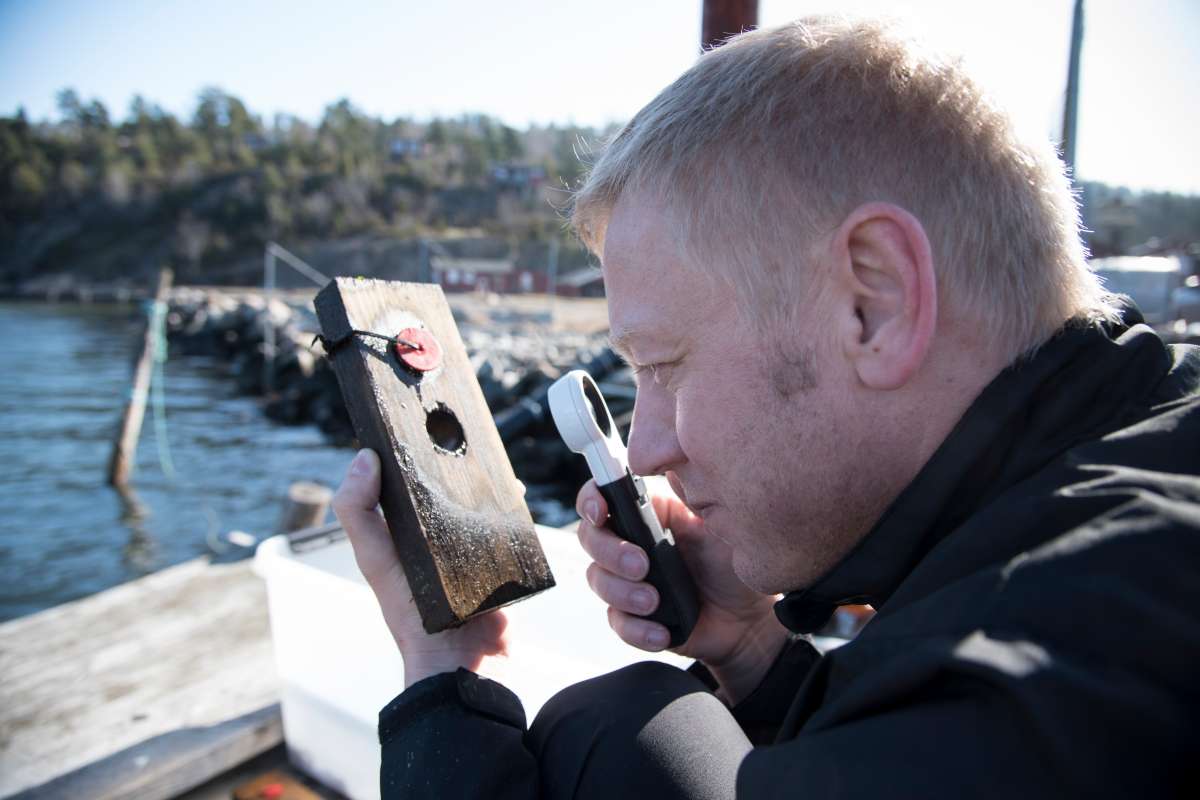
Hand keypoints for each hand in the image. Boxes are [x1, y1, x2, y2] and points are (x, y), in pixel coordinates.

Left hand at [333, 449, 508, 687]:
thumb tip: (362, 458)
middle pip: (443, 484)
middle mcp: (433, 534)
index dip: (403, 452)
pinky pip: (505, 521)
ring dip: (482, 479)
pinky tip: (510, 490)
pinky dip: (508, 504)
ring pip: (475, 498)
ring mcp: (467, 543)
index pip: (401, 480)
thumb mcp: (375, 558)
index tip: (413, 421)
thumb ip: (357, 512)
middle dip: (450, 460)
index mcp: (401, 530)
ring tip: (487, 457)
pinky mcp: (496, 555)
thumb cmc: (410, 613)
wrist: (460, 657)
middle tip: (459, 433)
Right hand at [575, 478, 786, 703]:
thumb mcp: (720, 522)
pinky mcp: (635, 617)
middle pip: (591, 538)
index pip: (603, 496)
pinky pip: (618, 623)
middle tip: (641, 565)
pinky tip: (661, 632)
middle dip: (610, 552)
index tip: (600, 511)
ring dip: (622, 592)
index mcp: (648, 513)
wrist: (750, 619)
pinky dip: (636, 629)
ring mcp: (629, 581)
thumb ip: (693, 491)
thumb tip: (672, 453)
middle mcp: (632, 543)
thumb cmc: (734, 563)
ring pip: (598, 580)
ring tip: (655, 601)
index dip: (591, 500)